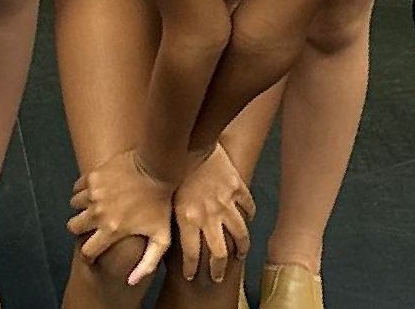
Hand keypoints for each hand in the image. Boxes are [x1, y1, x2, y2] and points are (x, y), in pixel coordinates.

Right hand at [67, 148, 174, 285]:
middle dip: (80, 230)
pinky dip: (82, 192)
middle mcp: (97, 212)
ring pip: (74, 206)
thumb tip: (131, 281)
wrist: (155, 168)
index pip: (87, 250)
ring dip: (81, 209)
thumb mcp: (161, 239)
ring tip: (93, 208)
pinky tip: (93, 193)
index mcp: (111, 230)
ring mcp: (92, 192)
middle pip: (73, 227)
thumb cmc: (160, 205)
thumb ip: (147, 263)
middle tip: (91, 227)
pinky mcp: (92, 176)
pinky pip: (77, 188)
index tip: (93, 252)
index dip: (89, 254)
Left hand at [173, 144, 254, 282]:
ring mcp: (226, 202)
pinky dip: (250, 213)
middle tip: (217, 276)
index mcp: (188, 218)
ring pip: (240, 234)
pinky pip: (248, 205)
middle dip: (217, 269)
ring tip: (239, 253)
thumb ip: (170, 216)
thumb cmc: (169, 164)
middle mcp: (209, 215)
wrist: (185, 138)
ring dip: (241, 247)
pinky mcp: (236, 186)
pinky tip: (249, 217)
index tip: (191, 275)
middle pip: (219, 253)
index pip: (191, 254)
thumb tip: (164, 234)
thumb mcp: (165, 194)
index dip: (192, 268)